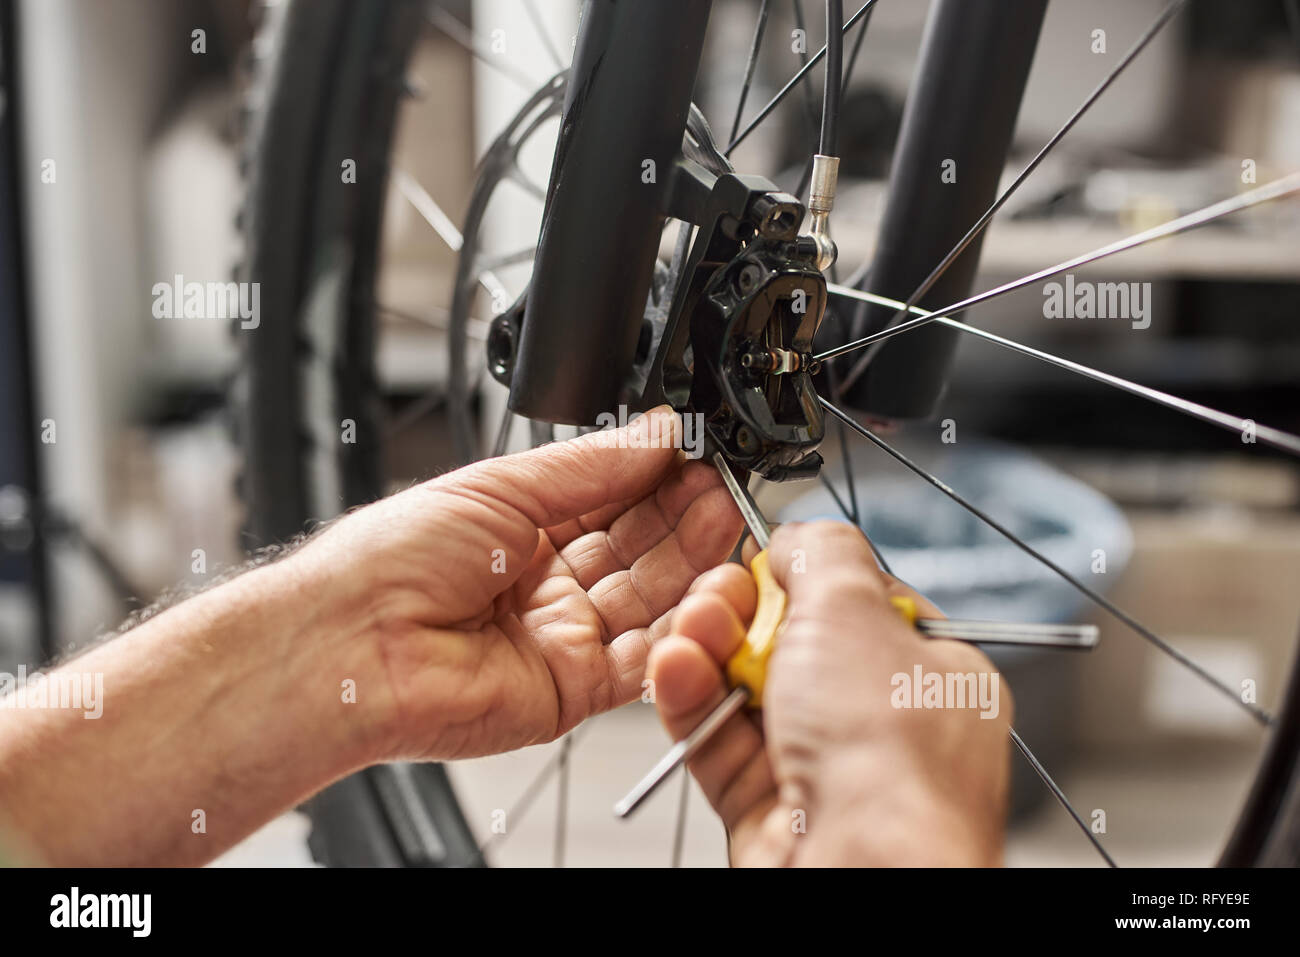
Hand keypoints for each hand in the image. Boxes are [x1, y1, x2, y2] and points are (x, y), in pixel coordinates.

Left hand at [290, 406, 742, 762]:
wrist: (349, 644)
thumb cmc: (389, 563)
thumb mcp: (499, 485)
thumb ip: (589, 466)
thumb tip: (653, 432)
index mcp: (521, 532)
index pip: (610, 500)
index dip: (655, 477)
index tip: (693, 451)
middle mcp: (544, 586)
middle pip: (636, 549)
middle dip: (681, 513)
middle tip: (719, 481)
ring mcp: (560, 639)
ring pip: (649, 600)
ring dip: (691, 561)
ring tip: (724, 517)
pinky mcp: (572, 690)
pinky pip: (643, 659)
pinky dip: (679, 626)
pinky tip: (706, 586)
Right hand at [647, 521, 1011, 865]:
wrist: (858, 874)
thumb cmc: (888, 760)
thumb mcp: (854, 608)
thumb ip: (824, 553)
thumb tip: (800, 535)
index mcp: (935, 676)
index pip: (867, 606)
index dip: (812, 577)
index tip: (770, 559)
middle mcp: (885, 728)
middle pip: (797, 646)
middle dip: (744, 613)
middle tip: (721, 595)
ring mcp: (826, 772)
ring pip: (749, 694)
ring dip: (709, 651)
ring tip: (691, 628)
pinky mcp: (769, 811)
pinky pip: (720, 744)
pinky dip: (693, 703)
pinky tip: (676, 668)